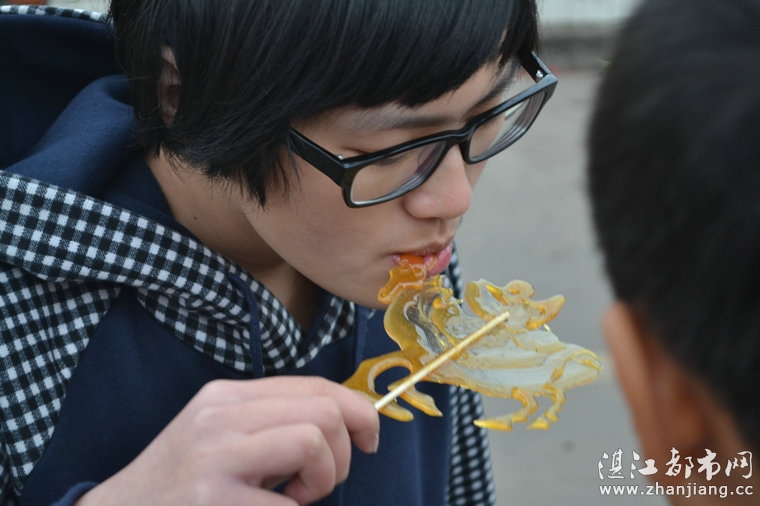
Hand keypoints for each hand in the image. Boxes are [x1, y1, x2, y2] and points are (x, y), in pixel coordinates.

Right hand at [75, 376, 379, 505]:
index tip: (368, 440)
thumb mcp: (221, 434)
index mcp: (227, 396)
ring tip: (296, 499)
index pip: (315, 386)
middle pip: (324, 410)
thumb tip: (346, 421)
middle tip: (319, 483)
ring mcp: (214, 456)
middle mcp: (220, 416)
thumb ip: (272, 420)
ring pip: (313, 440)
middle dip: (343, 452)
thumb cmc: (181, 482)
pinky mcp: (212, 500)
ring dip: (324, 480)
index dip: (359, 411)